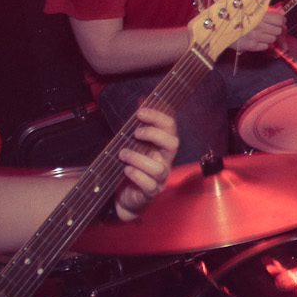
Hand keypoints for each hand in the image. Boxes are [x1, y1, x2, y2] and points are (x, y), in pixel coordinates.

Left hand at [115, 104, 177, 220]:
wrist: (124, 197)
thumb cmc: (131, 168)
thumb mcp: (133, 144)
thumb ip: (139, 123)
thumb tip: (142, 99)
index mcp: (162, 147)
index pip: (170, 128)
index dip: (158, 118)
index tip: (140, 112)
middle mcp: (164, 161)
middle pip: (173, 144)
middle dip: (154, 134)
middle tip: (136, 132)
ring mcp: (159, 178)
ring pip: (158, 167)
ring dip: (138, 158)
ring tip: (122, 154)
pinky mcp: (150, 192)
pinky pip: (149, 184)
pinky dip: (137, 175)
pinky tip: (126, 170)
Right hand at [231, 6, 287, 55]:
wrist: (221, 31)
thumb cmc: (236, 20)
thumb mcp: (250, 12)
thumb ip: (265, 13)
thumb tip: (280, 16)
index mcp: (259, 15)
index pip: (280, 20)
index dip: (280, 21)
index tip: (278, 22)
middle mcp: (259, 26)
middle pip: (278, 30)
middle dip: (274, 30)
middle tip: (267, 29)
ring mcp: (256, 37)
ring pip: (273, 39)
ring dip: (268, 37)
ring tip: (259, 34)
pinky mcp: (252, 46)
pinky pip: (266, 46)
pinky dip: (262, 44)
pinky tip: (255, 40)